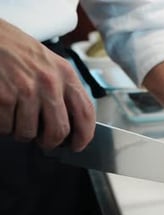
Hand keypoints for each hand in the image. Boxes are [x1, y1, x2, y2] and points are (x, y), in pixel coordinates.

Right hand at [0, 19, 94, 150]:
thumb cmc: (18, 50)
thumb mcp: (50, 64)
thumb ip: (63, 90)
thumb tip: (71, 124)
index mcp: (66, 74)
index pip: (86, 113)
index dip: (84, 136)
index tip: (78, 146)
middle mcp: (49, 83)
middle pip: (59, 130)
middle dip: (49, 142)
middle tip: (43, 141)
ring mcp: (26, 90)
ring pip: (29, 133)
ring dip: (21, 132)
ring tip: (17, 118)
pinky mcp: (4, 96)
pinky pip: (6, 127)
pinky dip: (3, 125)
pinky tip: (3, 111)